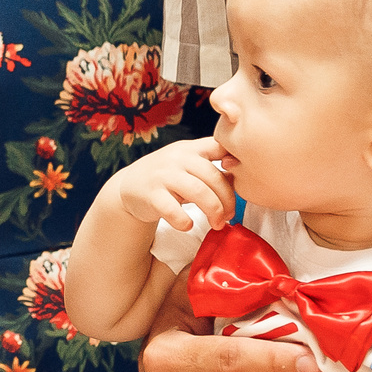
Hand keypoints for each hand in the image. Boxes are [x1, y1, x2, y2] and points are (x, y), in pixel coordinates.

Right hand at [106, 138, 233, 230]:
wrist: (129, 187)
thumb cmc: (168, 178)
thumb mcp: (189, 166)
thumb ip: (212, 168)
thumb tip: (241, 176)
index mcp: (190, 149)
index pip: (219, 146)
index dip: (236, 160)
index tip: (243, 179)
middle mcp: (177, 157)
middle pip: (213, 177)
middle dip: (227, 200)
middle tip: (229, 216)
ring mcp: (163, 175)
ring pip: (199, 192)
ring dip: (213, 211)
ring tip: (217, 224)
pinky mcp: (151, 194)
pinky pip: (173, 210)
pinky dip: (184, 221)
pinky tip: (188, 226)